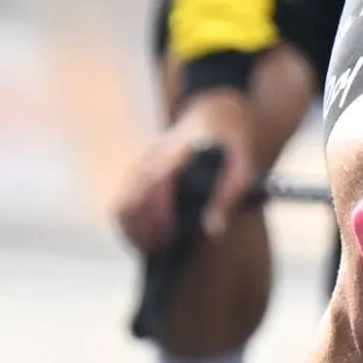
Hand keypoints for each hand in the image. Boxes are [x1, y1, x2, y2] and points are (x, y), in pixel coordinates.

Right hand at [117, 83, 261, 253]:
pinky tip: (148, 238)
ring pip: (122, 205)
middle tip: (164, 248)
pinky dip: (130, 225)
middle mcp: (152, 160)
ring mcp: (142, 167)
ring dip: (134, 231)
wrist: (215, 114)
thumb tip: (212, 230)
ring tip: (155, 248)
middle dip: (144, 230)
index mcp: (175, 155)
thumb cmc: (231, 145)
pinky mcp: (139, 175)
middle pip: (130, 201)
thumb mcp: (241, 169)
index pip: (154, 184)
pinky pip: (123, 204)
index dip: (158, 215)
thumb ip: (227, 197)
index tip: (170, 236)